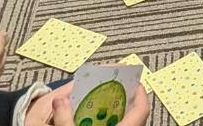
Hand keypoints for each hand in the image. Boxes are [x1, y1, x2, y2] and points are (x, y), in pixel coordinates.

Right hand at [26, 83, 150, 125]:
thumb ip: (65, 119)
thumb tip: (59, 100)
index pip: (142, 109)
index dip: (140, 93)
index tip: (132, 81)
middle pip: (137, 117)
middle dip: (128, 103)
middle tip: (115, 92)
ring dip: (121, 117)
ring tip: (106, 108)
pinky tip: (101, 125)